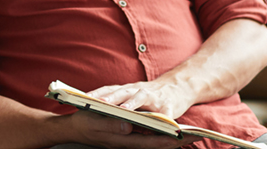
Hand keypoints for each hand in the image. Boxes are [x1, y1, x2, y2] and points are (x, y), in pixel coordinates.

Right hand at [62, 110, 189, 148]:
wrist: (73, 128)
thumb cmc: (82, 125)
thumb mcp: (93, 123)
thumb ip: (110, 126)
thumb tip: (128, 127)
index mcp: (122, 139)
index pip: (149, 141)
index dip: (166, 140)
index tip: (183, 138)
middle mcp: (127, 140)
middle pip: (155, 142)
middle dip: (173, 141)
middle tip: (193, 137)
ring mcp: (127, 137)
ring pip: (151, 139)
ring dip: (167, 138)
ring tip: (184, 135)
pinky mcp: (125, 133)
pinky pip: (143, 136)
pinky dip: (155, 134)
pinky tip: (164, 131)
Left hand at [89, 80, 194, 120]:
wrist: (179, 87)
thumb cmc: (151, 95)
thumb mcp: (132, 95)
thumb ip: (118, 99)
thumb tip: (96, 106)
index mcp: (127, 89)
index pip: (108, 89)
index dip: (96, 93)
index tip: (82, 98)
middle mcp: (138, 90)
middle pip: (121, 91)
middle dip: (109, 97)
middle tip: (97, 102)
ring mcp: (154, 96)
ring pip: (141, 96)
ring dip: (132, 102)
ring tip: (124, 110)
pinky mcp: (169, 105)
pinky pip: (165, 111)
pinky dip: (163, 116)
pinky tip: (158, 121)